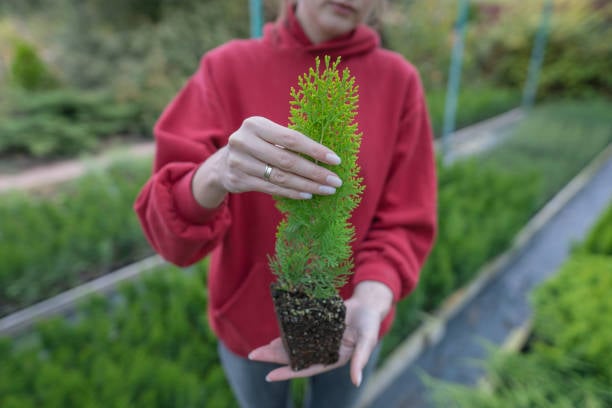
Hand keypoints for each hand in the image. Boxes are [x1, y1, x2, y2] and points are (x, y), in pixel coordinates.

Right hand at [192, 116, 342, 207]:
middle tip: (335, 181)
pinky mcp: (238, 180)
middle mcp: (244, 141)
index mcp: (255, 125)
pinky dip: (292, 192)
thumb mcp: (267, 134)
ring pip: (280, 178)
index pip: (291, 139)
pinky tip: (308, 194)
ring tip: (326, 190)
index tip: (335, 160)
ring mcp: (239, 162)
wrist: (223, 163)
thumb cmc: (257, 145)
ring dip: (307, 185)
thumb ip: (288, 140)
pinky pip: (272, 189)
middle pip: (287, 161)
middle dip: (315, 172)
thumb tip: (326, 154)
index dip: (315, 150)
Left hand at [248, 281, 392, 386]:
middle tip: (252, 355)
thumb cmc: (370, 325)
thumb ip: (360, 361)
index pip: (306, 369)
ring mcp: (318, 337)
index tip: (269, 376)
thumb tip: (356, 382)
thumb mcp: (367, 341)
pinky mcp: (317, 324)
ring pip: (293, 344)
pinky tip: (275, 331)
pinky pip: (299, 329)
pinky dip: (287, 330)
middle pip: (294, 357)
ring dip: (276, 346)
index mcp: (332, 358)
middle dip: (273, 358)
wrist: (368, 306)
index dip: (288, 373)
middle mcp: (322, 350)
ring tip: (257, 349)